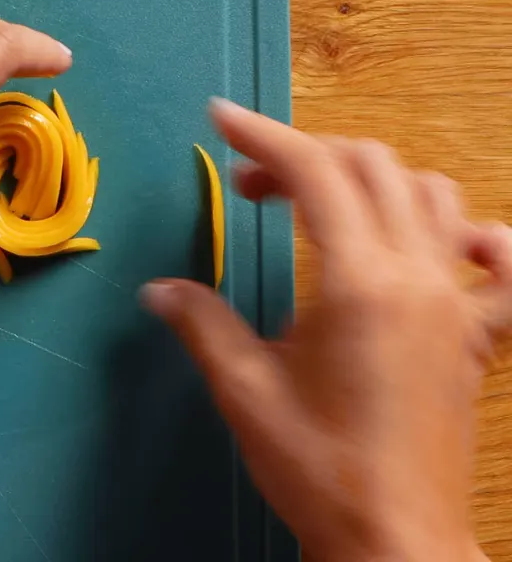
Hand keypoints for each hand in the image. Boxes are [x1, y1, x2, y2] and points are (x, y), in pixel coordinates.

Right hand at [142, 99, 511, 560]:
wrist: (395, 538)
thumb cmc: (320, 470)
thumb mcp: (245, 391)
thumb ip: (203, 323)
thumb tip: (159, 290)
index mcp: (359, 284)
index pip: (314, 173)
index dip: (262, 136)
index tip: (219, 119)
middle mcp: (419, 278)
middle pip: (372, 166)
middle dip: (304, 155)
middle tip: (249, 183)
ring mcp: (456, 304)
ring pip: (431, 194)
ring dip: (371, 180)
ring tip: (320, 204)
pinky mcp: (476, 335)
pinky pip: (496, 262)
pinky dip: (468, 234)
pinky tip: (443, 242)